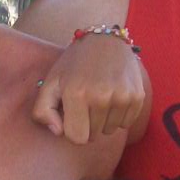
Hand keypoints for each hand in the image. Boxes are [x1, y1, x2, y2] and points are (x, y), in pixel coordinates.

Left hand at [31, 32, 148, 144]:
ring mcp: (122, 97)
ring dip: (103, 120)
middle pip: (93, 136)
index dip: (72, 130)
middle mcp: (101, 97)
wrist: (106, 40)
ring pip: (109, 131)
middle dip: (86, 124)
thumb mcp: (50, 82)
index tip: (72, 115)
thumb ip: (42, 111)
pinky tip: (113, 96)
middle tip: (86, 102)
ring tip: (99, 97)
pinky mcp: (137, 97)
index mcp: (76, 94)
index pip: (77, 138)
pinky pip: (125, 124)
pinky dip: (118, 116)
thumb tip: (58, 132)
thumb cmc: (74, 64)